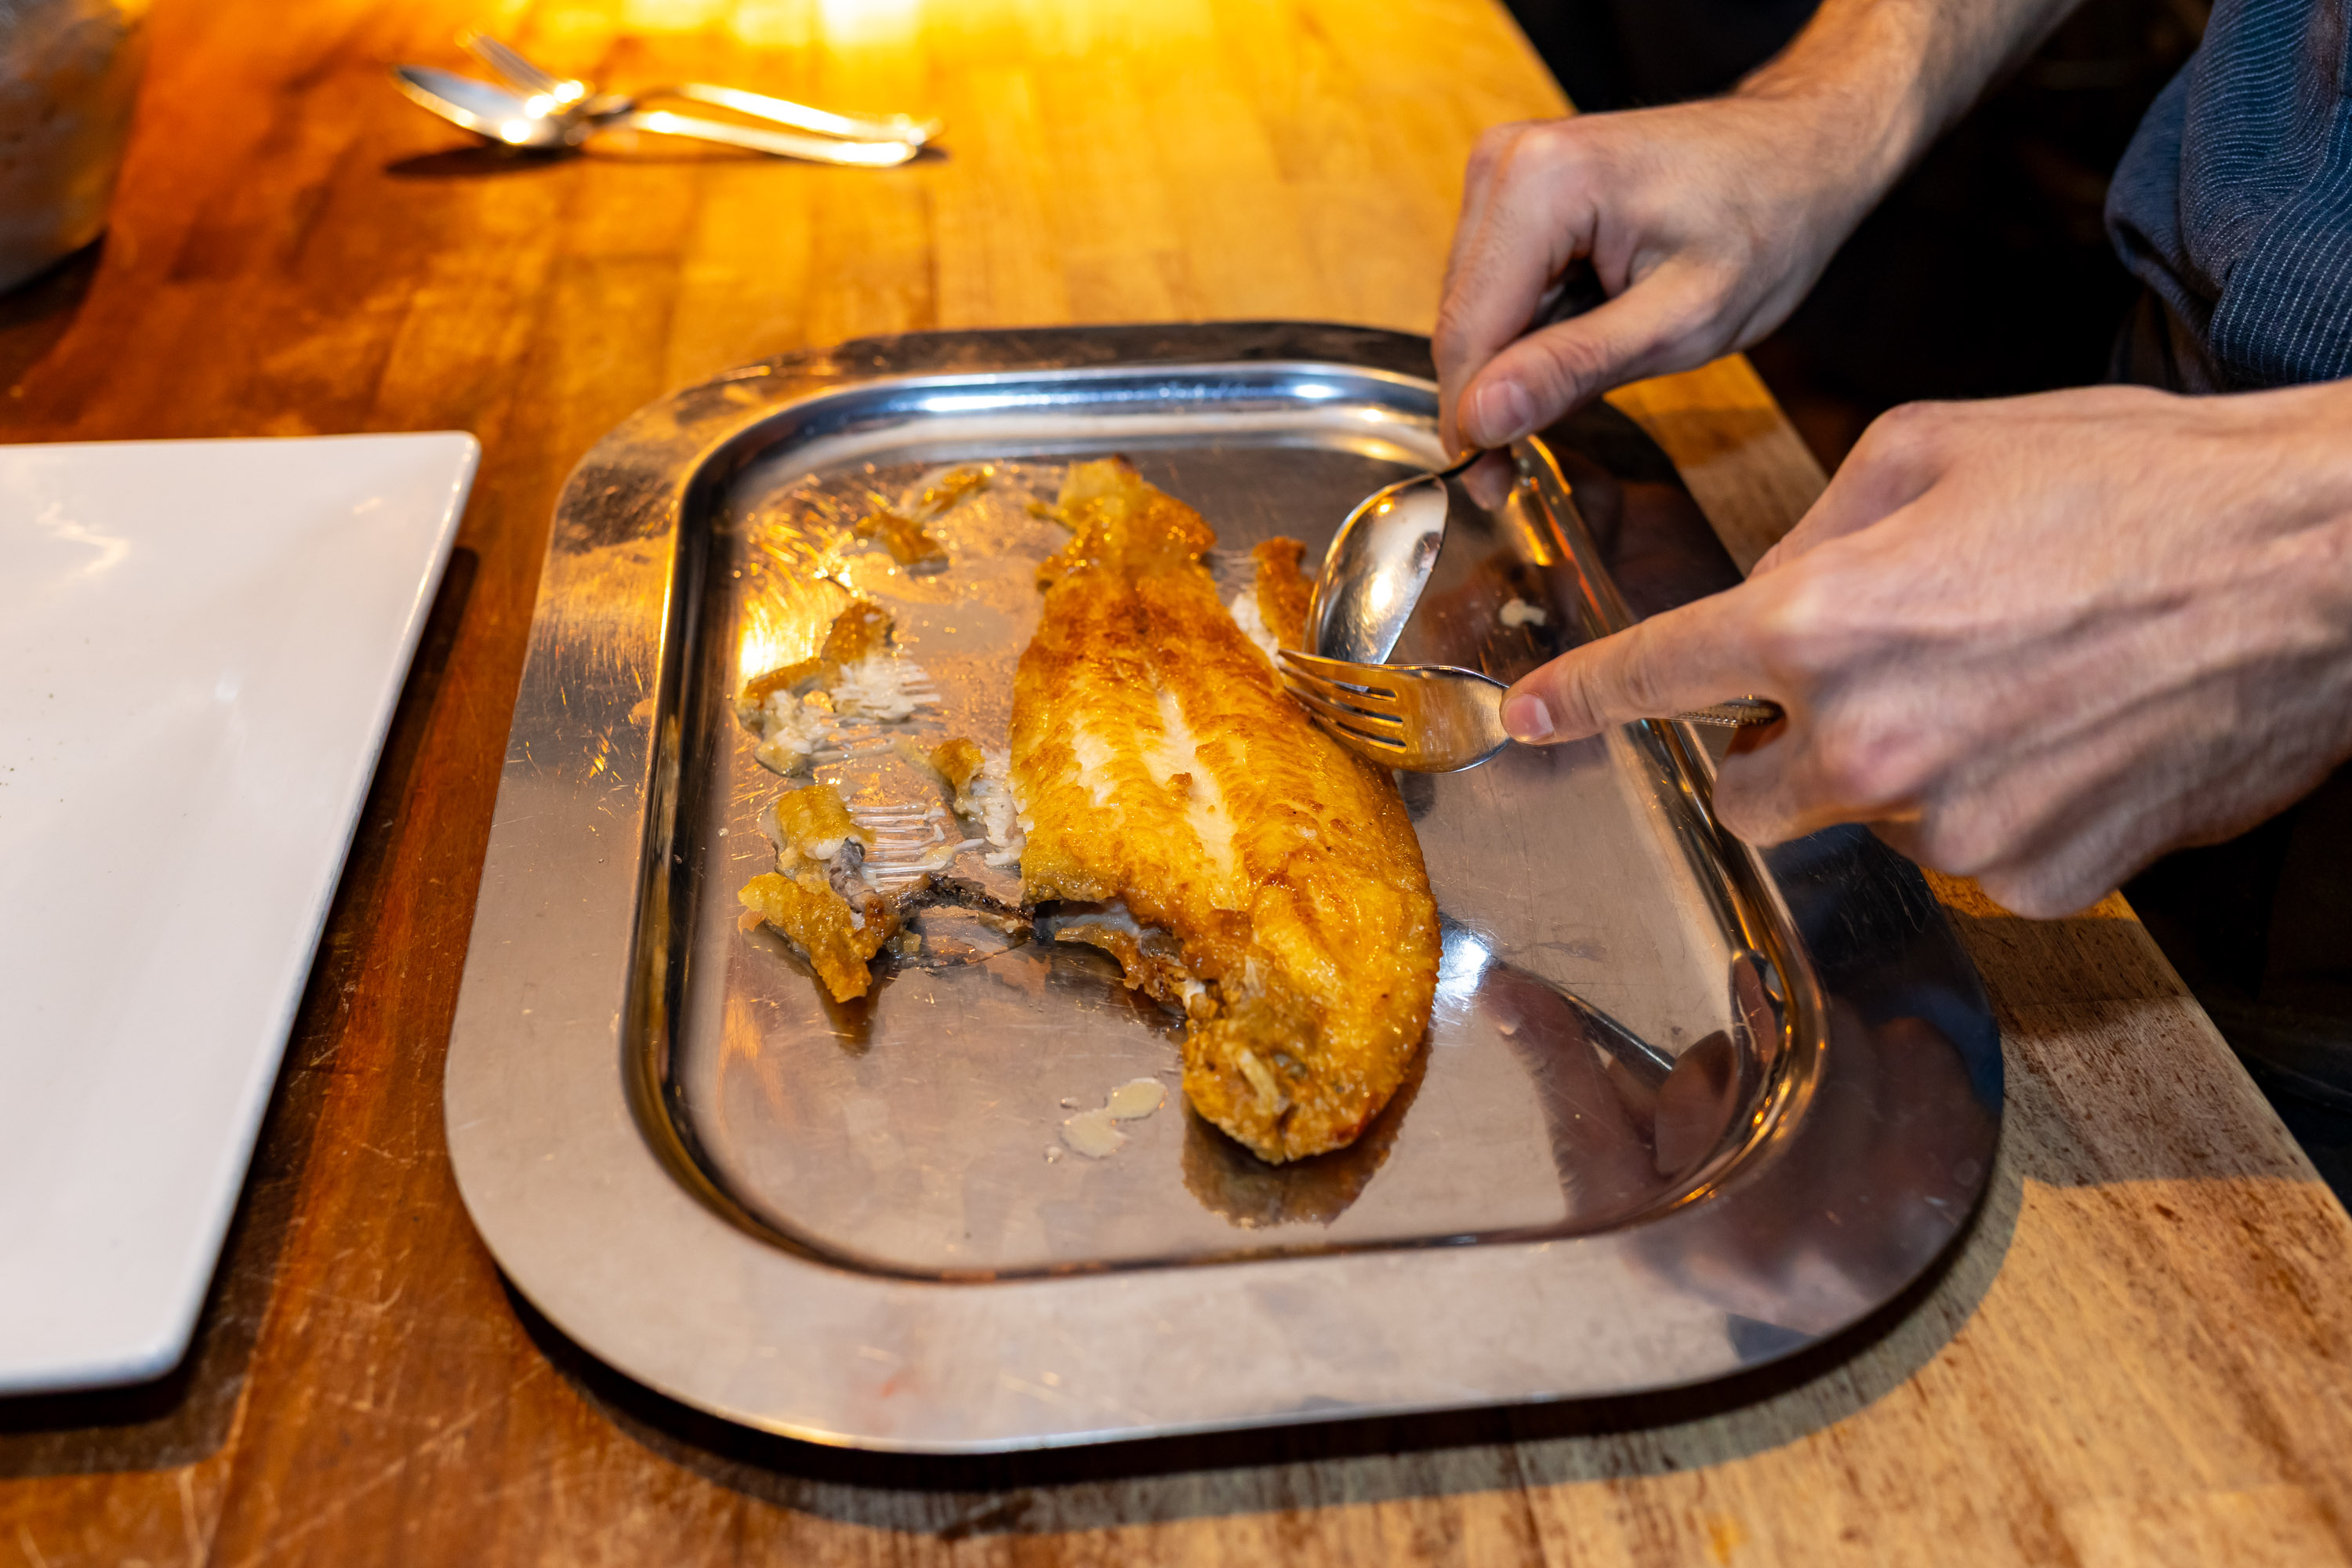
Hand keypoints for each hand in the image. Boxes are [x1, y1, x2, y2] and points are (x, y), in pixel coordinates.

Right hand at [1434, 95, 1897, 454]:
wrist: (1801, 150)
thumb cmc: (1767, 222)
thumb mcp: (1683, 321)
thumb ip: (1572, 369)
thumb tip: (1480, 418)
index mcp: (1540, 183)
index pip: (1468, 333)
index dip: (1471, 424)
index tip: (1488, 489)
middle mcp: (1505, 162)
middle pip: (1460, 323)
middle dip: (1489, 399)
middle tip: (1524, 468)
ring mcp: (1504, 170)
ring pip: (1472, 313)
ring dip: (1511, 367)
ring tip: (1587, 379)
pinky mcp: (1513, 189)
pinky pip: (1493, 290)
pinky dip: (1526, 333)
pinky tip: (1585, 337)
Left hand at [1498, 383, 2351, 915]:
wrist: (2315, 564)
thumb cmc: (2132, 483)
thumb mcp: (1934, 450)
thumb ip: (1814, 537)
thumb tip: (1761, 601)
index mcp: (1823, 623)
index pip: (1654, 678)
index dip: (1580, 700)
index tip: (1529, 718)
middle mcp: (1868, 745)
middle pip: (1744, 790)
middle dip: (1768, 746)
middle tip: (1855, 685)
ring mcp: (1950, 828)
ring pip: (1862, 822)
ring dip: (1895, 773)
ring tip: (2007, 686)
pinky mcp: (2031, 882)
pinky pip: (1963, 858)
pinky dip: (1987, 811)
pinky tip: (2059, 738)